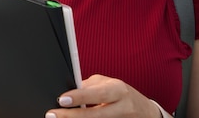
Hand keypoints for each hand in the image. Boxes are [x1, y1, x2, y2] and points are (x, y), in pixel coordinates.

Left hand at [45, 74, 161, 117]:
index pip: (97, 93)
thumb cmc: (121, 94)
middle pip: (96, 114)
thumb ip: (89, 86)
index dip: (79, 97)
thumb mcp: (108, 84)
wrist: (145, 112)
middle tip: (53, 114)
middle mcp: (122, 107)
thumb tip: (68, 90)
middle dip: (72, 116)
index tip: (62, 99)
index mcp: (118, 90)